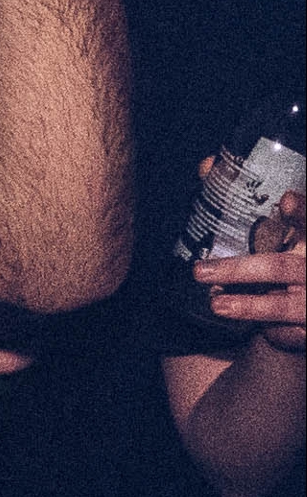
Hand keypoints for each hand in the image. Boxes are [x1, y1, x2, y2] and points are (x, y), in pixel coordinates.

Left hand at [192, 188, 304, 355]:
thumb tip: (206, 167)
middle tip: (201, 271)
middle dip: (242, 271)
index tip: (286, 201)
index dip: (303, 212)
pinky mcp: (306, 326)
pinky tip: (232, 317)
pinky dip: (256, 322)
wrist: (306, 308)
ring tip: (215, 305)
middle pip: (284, 268)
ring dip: (246, 305)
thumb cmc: (286, 258)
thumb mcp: (275, 230)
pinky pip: (282, 329)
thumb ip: (244, 202)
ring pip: (280, 304)